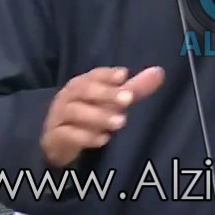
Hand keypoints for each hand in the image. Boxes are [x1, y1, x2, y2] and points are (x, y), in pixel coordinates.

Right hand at [40, 66, 164, 168]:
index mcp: (81, 84)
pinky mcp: (55, 137)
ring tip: (121, 122)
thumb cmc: (88, 115)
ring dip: (99, 116)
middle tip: (128, 100)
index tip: (124, 75)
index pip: (92, 75)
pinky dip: (86, 137)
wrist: (57, 142)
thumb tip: (159, 72)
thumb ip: (134, 89)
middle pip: (83, 90)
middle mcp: (68, 97)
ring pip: (76, 112)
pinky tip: (104, 139)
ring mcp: (59, 117)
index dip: (107, 74)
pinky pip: (68, 135)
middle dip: (106, 94)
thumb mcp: (110, 102)